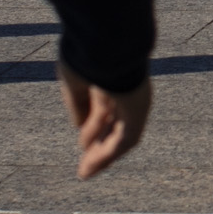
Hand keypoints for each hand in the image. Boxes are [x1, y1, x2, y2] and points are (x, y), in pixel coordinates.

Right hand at [59, 62, 152, 177]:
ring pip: (119, 136)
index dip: (92, 126)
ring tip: (85, 172)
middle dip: (98, 144)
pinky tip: (90, 168)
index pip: (104, 108)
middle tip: (84, 163)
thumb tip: (78, 125)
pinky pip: (123, 141)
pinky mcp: (137, 113)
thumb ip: (78, 103)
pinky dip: (106, 156)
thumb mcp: (75, 80)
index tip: (81, 142)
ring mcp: (133, 103)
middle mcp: (124, 93)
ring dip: (101, 155)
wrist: (108, 42)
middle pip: (113, 125)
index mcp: (110, 79)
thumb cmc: (88, 53)